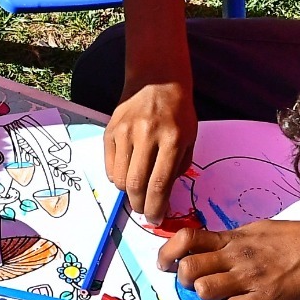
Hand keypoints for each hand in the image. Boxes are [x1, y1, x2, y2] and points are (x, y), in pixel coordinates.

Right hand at [104, 79, 195, 223]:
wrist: (156, 80)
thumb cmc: (178, 112)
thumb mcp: (189, 137)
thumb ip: (178, 166)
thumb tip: (162, 196)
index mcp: (172, 139)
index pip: (160, 184)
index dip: (156, 207)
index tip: (156, 219)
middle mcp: (147, 135)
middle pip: (137, 185)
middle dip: (140, 206)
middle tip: (144, 211)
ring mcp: (125, 132)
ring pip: (120, 178)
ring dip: (129, 193)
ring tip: (137, 192)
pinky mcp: (110, 130)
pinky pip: (110, 166)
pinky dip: (117, 178)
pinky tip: (127, 174)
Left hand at [158, 219, 299, 299]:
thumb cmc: (298, 239)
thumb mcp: (259, 230)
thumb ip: (232, 240)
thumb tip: (210, 248)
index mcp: (233, 238)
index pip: (186, 239)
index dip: (167, 253)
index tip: (165, 264)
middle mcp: (237, 256)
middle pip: (188, 269)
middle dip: (186, 281)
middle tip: (197, 285)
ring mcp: (251, 278)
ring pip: (206, 291)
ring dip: (210, 297)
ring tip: (225, 295)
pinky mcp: (267, 299)